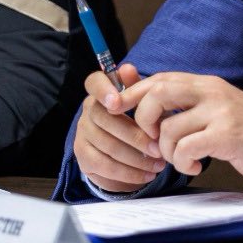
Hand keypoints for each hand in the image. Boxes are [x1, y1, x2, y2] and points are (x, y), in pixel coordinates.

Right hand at [72, 63, 166, 192]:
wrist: (129, 157)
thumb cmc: (139, 124)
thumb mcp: (144, 107)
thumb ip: (138, 89)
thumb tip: (128, 68)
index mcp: (102, 93)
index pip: (93, 82)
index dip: (103, 90)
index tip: (117, 103)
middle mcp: (88, 110)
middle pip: (104, 118)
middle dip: (134, 136)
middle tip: (158, 148)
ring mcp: (83, 134)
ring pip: (107, 145)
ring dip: (136, 158)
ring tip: (159, 164)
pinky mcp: (83, 157)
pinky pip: (104, 165)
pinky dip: (128, 172)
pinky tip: (147, 175)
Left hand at [126, 72, 242, 187]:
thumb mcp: (216, 110)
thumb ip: (186, 104)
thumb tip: (144, 100)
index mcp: (206, 84)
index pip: (159, 78)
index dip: (132, 93)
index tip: (116, 109)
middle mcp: (212, 91)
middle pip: (158, 94)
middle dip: (143, 121)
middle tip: (152, 141)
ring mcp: (221, 111)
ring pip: (168, 128)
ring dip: (167, 152)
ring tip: (182, 159)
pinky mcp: (228, 134)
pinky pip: (186, 148)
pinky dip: (183, 162)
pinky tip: (197, 165)